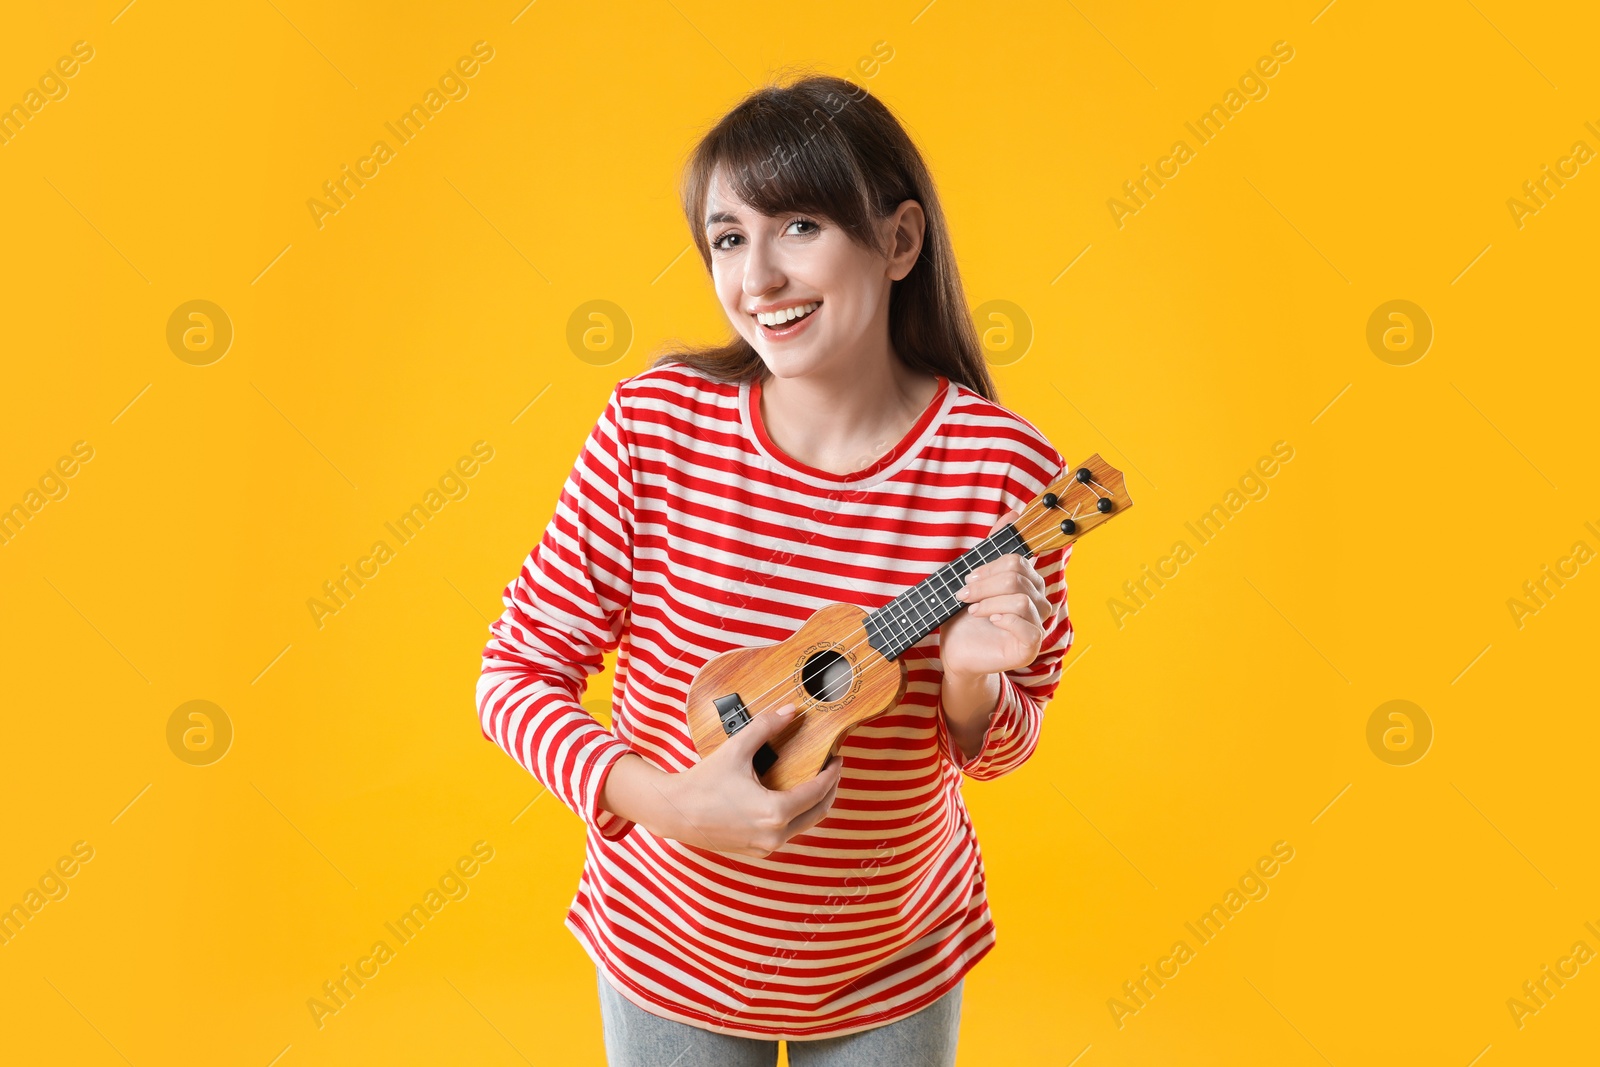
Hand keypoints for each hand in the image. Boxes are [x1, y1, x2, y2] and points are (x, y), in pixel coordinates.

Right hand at [654, 704, 842, 857]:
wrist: (675, 811)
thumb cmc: (702, 782)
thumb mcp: (736, 749)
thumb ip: (766, 727)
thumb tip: (791, 711)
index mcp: (775, 812)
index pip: (817, 792)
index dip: (832, 773)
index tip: (837, 758)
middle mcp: (775, 835)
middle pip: (818, 812)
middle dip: (830, 789)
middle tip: (833, 769)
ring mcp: (766, 846)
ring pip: (804, 825)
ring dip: (814, 803)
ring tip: (816, 781)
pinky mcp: (757, 850)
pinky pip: (787, 832)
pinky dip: (796, 815)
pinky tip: (793, 797)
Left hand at [939, 507, 1052, 680]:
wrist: (955, 651)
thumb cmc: (964, 618)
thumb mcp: (975, 580)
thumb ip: (992, 548)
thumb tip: (1013, 513)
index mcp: (1027, 583)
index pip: (1018, 562)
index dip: (991, 566)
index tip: (969, 578)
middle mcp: (1038, 602)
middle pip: (1018, 578)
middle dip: (985, 585)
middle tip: (964, 595)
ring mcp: (1037, 625)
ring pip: (1021, 600)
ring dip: (989, 602)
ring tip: (972, 610)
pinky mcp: (1031, 646)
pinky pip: (1028, 626)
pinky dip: (1004, 619)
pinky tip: (989, 621)